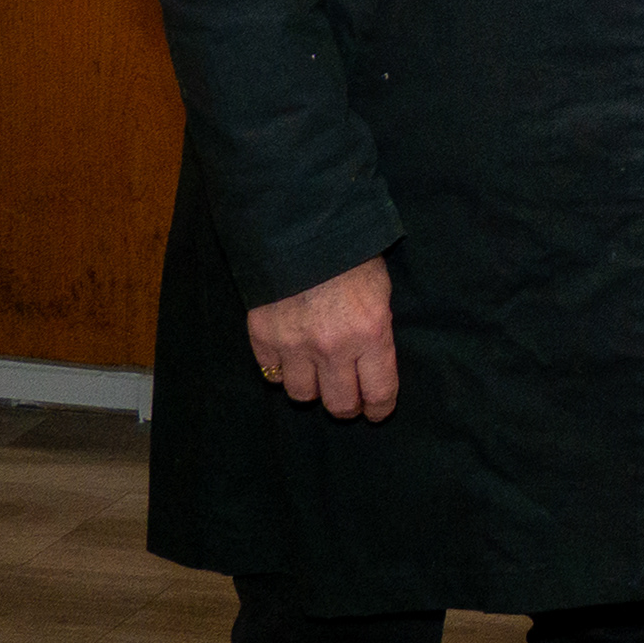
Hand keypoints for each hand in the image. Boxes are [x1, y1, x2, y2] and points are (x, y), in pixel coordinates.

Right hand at [246, 256, 397, 420]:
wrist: (301, 231)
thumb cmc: (352, 257)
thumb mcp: (380, 291)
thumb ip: (376, 331)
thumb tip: (373, 363)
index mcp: (371, 333)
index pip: (378, 392)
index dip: (379, 408)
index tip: (377, 411)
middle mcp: (333, 348)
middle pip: (339, 404)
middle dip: (346, 405)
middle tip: (347, 398)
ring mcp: (295, 347)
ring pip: (301, 395)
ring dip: (310, 387)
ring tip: (315, 372)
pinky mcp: (263, 340)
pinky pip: (272, 374)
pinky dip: (281, 369)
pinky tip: (289, 355)